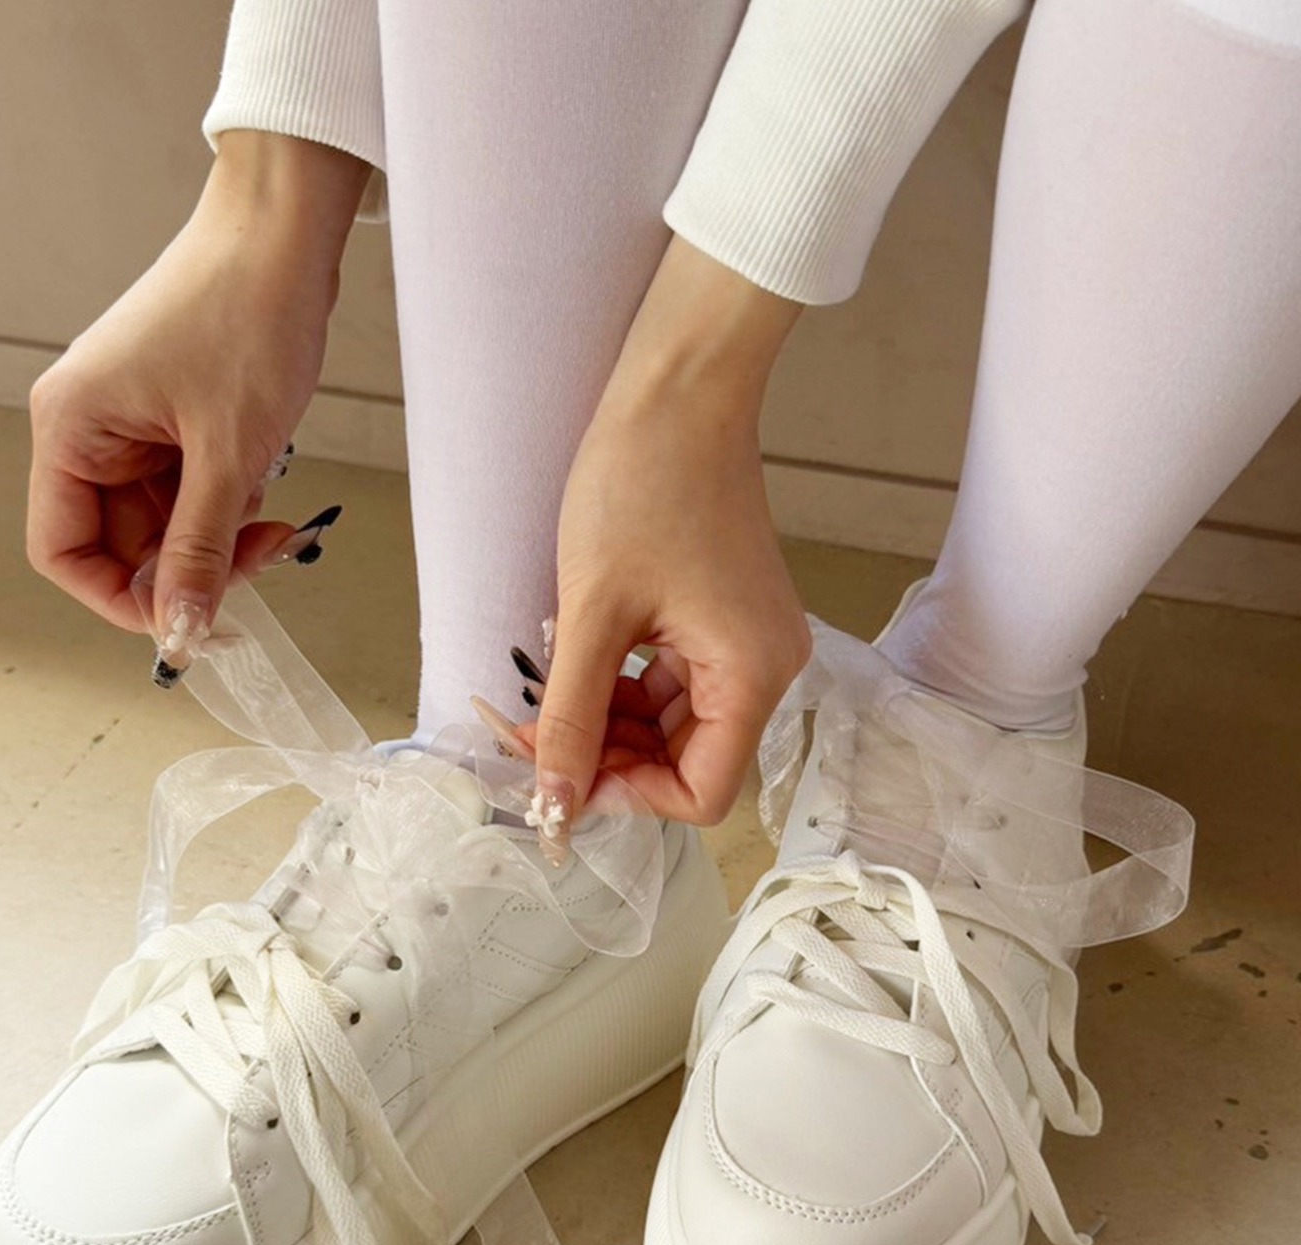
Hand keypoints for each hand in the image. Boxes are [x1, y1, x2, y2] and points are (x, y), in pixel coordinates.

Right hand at [26, 133, 368, 654]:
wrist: (284, 233)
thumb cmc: (245, 315)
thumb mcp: (227, 454)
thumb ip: (199, 551)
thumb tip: (179, 632)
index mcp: (69, 428)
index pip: (61, 550)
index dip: (118, 599)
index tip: (183, 620)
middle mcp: (86, 428)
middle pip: (119, 544)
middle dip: (189, 567)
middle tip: (259, 563)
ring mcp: (130, 424)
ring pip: (162, 525)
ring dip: (218, 539)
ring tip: (272, 517)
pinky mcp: (171, 419)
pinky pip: (188, 492)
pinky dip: (228, 505)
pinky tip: (265, 485)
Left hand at [523, 237, 811, 852]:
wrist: (678, 389)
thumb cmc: (642, 483)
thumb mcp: (593, 613)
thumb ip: (572, 717)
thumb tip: (553, 799)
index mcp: (752, 676)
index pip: (702, 795)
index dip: (627, 799)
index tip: (559, 777)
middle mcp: (767, 670)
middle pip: (687, 765)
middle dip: (608, 761)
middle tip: (534, 739)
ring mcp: (748, 645)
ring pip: (674, 729)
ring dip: (609, 728)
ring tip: (546, 700)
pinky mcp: (726, 621)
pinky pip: (674, 687)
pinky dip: (624, 692)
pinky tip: (578, 668)